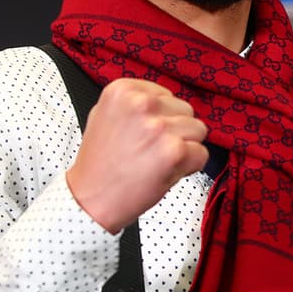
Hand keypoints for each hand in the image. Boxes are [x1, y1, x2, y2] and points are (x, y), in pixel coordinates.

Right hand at [65, 78, 208, 232]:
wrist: (90, 200)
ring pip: (197, 131)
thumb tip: (166, 101)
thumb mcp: (106, 116)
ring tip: (155, 161)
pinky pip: (202, 154)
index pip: (167, 96)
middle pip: (186, 111)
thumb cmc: (101, 165)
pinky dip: (189, 167)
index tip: (144, 133)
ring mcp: (158, 126)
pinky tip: (164, 172)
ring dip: (183, 148)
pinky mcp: (174, 150)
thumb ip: (136, 103)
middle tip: (149, 151)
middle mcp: (140, 104)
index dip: (161, 118)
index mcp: (122, 90)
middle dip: (174, 131)